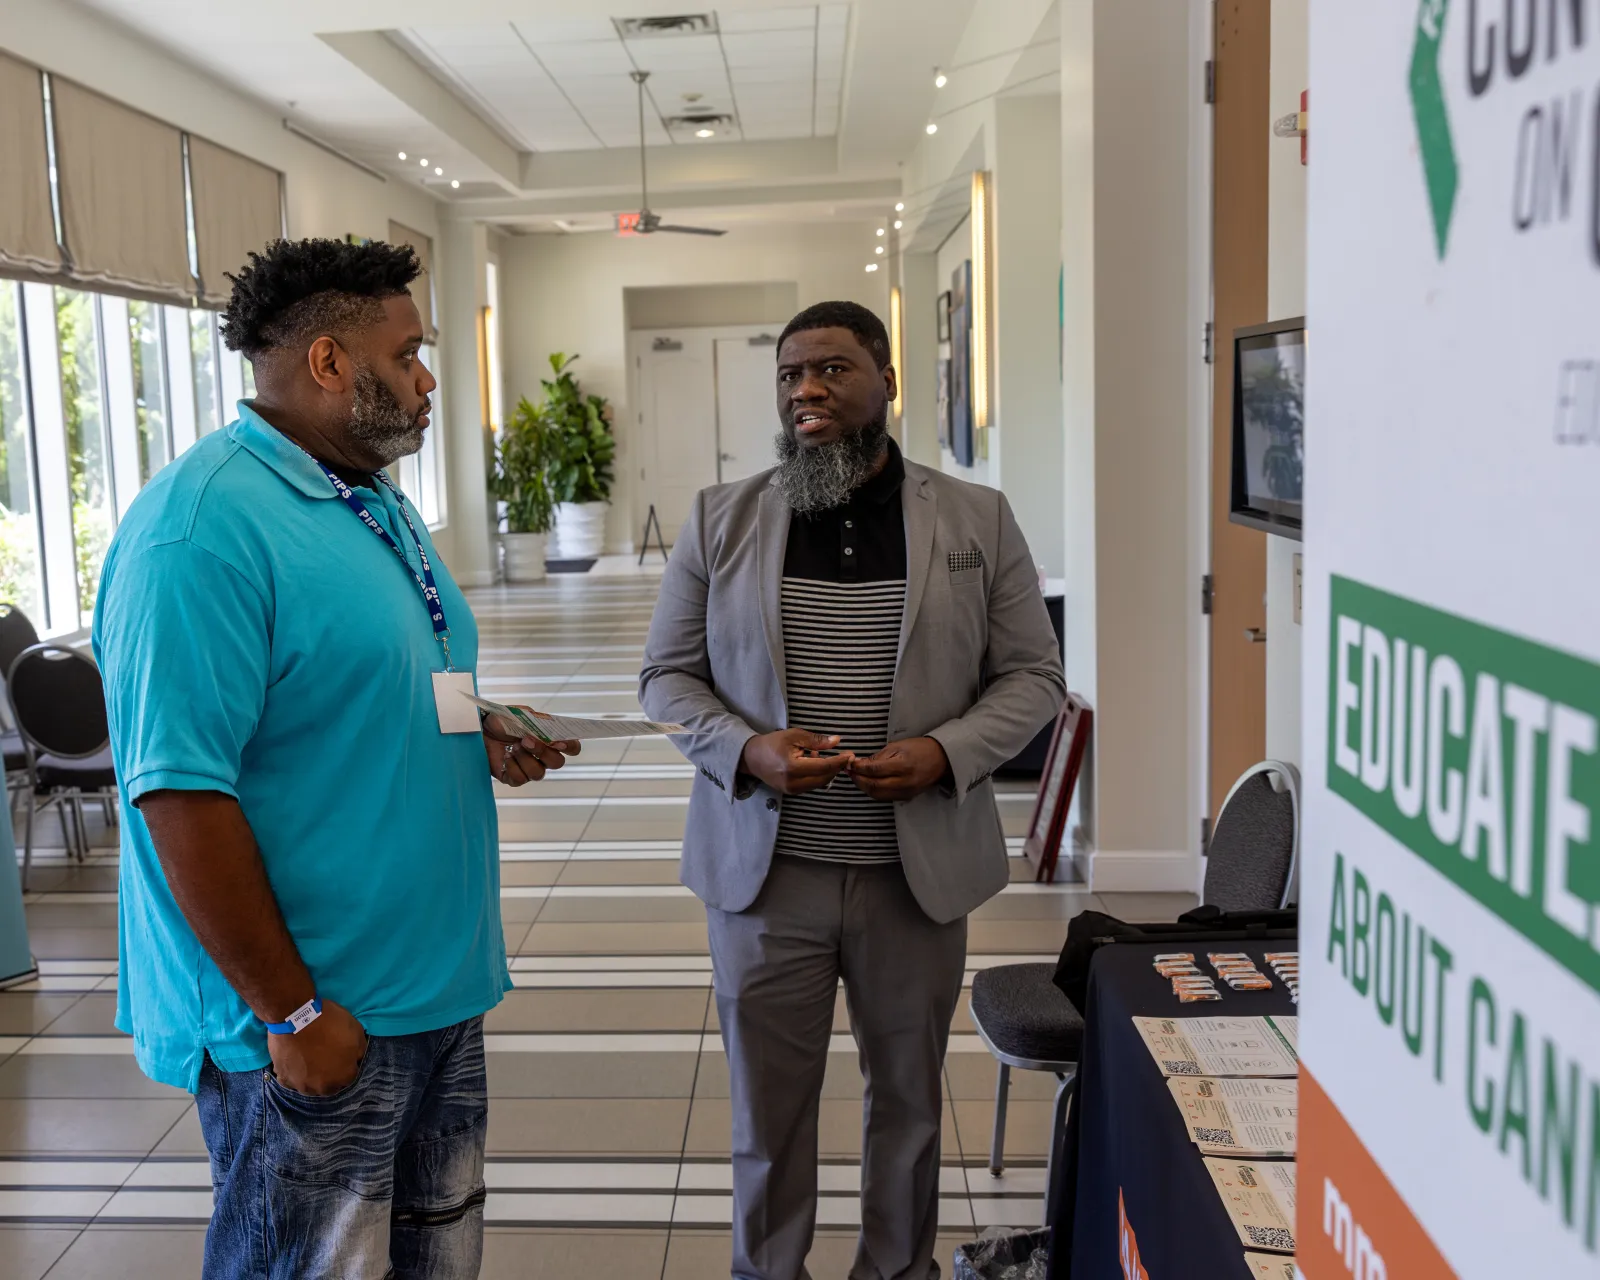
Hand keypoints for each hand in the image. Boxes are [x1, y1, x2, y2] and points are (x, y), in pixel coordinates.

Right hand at [267, 999, 367, 1095]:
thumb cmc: (329, 1022)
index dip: (346, 1065)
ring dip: (311, 1077)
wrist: (296, 1017)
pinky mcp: (284, 1080)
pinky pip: (291, 1081)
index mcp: (343, 1076)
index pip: (349, 1077)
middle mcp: (323, 1087)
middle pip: (329, 1085)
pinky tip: (294, 1061)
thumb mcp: (356, 1030)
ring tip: (309, 1060)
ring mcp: (302, 1085)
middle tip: (325, 1057)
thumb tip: (356, 1059)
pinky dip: (293, 1073)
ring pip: (310, 1086)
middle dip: (330, 1075)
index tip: (341, 1055)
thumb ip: (359, 1050)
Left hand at [482, 710, 580, 785]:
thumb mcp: (522, 714)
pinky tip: (505, 757)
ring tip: (513, 747)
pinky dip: (512, 767)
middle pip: (557, 763)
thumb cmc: (504, 721)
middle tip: (526, 740)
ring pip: (538, 773)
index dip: (570, 747)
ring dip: (525, 759)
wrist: (482, 729)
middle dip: (542, 752)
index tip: (559, 741)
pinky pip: (520, 779)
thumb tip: (547, 728)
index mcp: (550, 740)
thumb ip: (537, 719)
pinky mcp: (514, 778)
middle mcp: (543, 757)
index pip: (571, 748)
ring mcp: (529, 768)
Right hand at [738, 729, 854, 795]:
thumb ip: (816, 740)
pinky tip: (814, 762)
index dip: (839, 761)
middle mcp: (792, 783)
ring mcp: (792, 790)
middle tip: (845, 756)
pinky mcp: (791, 792)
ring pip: (820, 783)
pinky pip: (812, 785)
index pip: (823, 767)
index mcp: (792, 767)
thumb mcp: (794, 736)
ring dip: (827, 771)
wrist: (751, 758)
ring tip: (822, 755)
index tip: (850, 755)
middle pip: (824, 778)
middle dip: (837, 767)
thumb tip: (837, 741)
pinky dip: (818, 775)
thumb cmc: (772, 743)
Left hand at [847, 737, 950, 801]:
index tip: (849, 763)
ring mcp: (906, 792)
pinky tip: (868, 783)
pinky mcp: (906, 797)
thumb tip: (858, 764)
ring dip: (863, 786)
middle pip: (873, 785)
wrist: (940, 760)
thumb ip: (877, 757)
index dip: (858, 768)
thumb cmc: (918, 748)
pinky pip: (885, 797)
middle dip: (858, 779)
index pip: (874, 770)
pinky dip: (873, 791)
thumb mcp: (897, 746)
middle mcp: (904, 782)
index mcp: (902, 766)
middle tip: (849, 771)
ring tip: (856, 777)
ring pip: (877, 794)